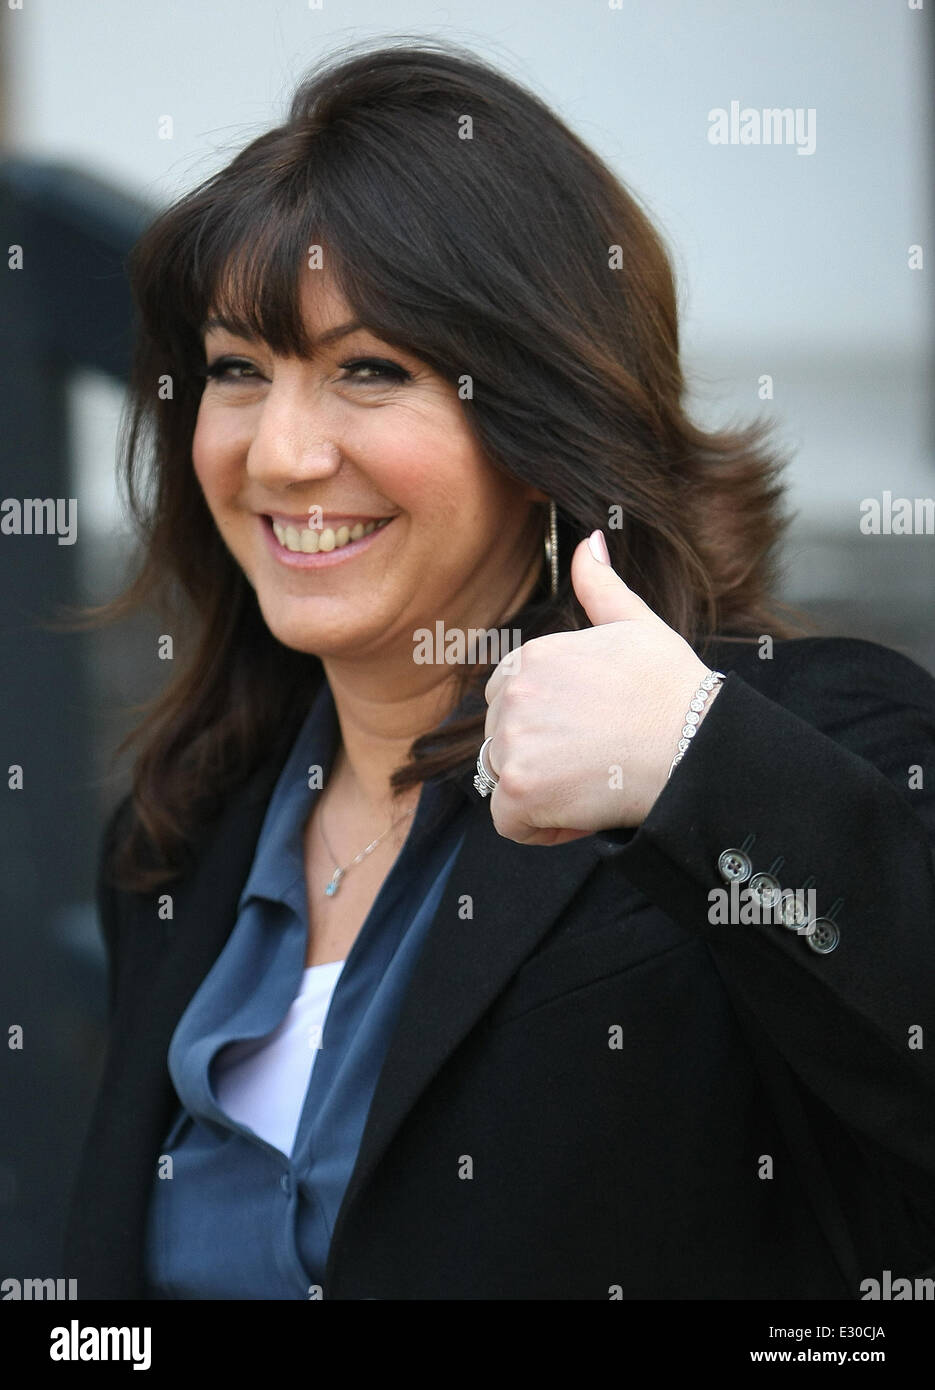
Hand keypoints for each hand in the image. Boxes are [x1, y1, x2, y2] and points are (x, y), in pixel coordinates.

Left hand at [481, 530, 719, 845]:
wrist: (697, 744)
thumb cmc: (673, 690)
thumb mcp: (638, 626)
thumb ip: (601, 587)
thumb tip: (591, 540)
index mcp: (532, 656)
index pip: (509, 702)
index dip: (548, 725)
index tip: (593, 733)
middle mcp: (514, 693)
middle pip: (501, 742)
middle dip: (540, 758)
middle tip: (599, 761)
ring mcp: (513, 740)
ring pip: (504, 781)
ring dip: (542, 793)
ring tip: (595, 784)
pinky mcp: (519, 788)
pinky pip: (509, 822)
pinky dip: (542, 828)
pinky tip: (583, 812)